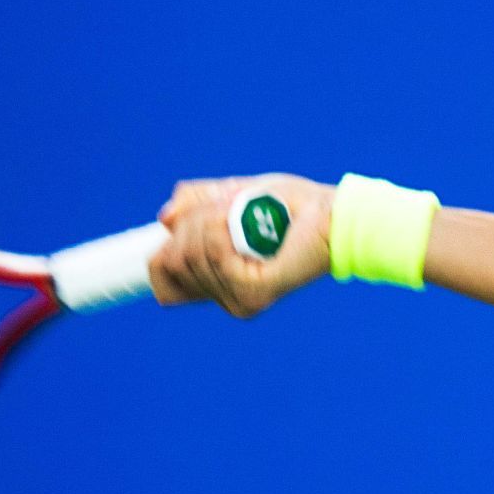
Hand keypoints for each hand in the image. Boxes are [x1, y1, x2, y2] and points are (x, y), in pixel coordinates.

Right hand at [147, 173, 332, 317]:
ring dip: (212, 219)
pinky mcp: (253, 291)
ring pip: (190, 253)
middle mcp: (226, 297)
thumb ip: (195, 203)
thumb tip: (166, 219)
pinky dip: (224, 226)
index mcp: (218, 281)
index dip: (163, 254)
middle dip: (193, 223)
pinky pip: (214, 252)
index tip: (184, 226)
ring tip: (243, 213)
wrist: (331, 213)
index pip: (162, 284)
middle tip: (229, 210)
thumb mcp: (231, 194)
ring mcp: (239, 298)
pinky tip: (245, 221)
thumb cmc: (288, 204)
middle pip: (171, 261)